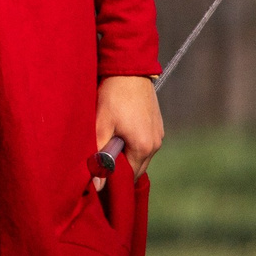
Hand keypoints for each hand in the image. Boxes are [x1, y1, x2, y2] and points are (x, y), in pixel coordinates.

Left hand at [90, 75, 162, 192]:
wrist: (130, 70)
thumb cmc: (113, 96)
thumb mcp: (101, 125)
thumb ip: (99, 155)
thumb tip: (97, 184)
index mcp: (143, 147)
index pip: (128, 176)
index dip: (112, 180)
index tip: (97, 177)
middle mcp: (155, 144)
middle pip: (136, 168)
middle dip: (119, 170)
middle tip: (99, 164)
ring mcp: (158, 134)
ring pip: (140, 156)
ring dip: (125, 156)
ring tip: (106, 147)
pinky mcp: (157, 126)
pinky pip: (144, 144)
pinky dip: (132, 146)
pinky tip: (118, 136)